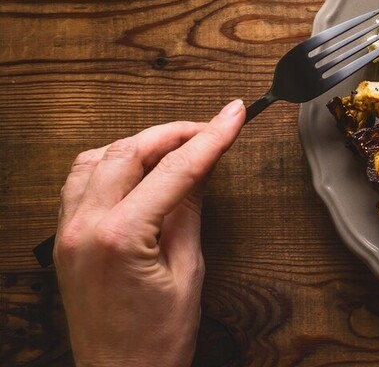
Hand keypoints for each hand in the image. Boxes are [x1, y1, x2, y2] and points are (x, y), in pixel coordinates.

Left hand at [54, 99, 245, 366]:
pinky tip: (136, 169)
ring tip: (176, 146)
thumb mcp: (188, 272)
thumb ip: (189, 211)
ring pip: (98, 157)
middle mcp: (85, 228)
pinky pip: (79, 181)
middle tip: (212, 129)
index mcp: (119, 237)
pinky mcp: (64, 241)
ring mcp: (68, 233)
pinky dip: (109, 164)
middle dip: (175, 133)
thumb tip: (200, 168)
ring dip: (138, 144)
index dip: (211, 137)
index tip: (235, 115)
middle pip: (131, 151)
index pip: (175, 168)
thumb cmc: (155, 342)